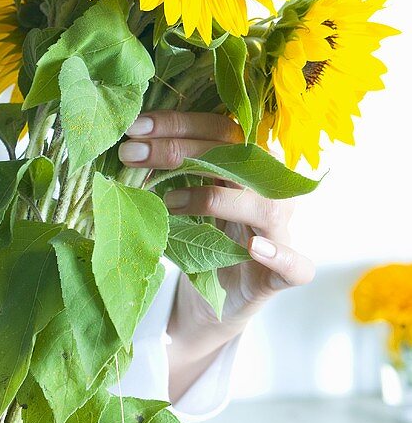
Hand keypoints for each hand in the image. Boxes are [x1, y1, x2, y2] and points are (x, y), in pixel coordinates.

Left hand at [118, 109, 315, 332]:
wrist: (217, 298)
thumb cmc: (200, 235)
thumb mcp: (183, 196)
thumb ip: (170, 171)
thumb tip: (127, 145)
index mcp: (247, 163)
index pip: (218, 130)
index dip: (177, 124)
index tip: (135, 128)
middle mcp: (269, 190)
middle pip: (235, 158)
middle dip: (178, 151)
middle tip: (132, 155)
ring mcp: (280, 230)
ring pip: (263, 205)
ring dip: (214, 199)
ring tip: (169, 201)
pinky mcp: (283, 274)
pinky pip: (295, 265)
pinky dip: (279, 255)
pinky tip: (253, 249)